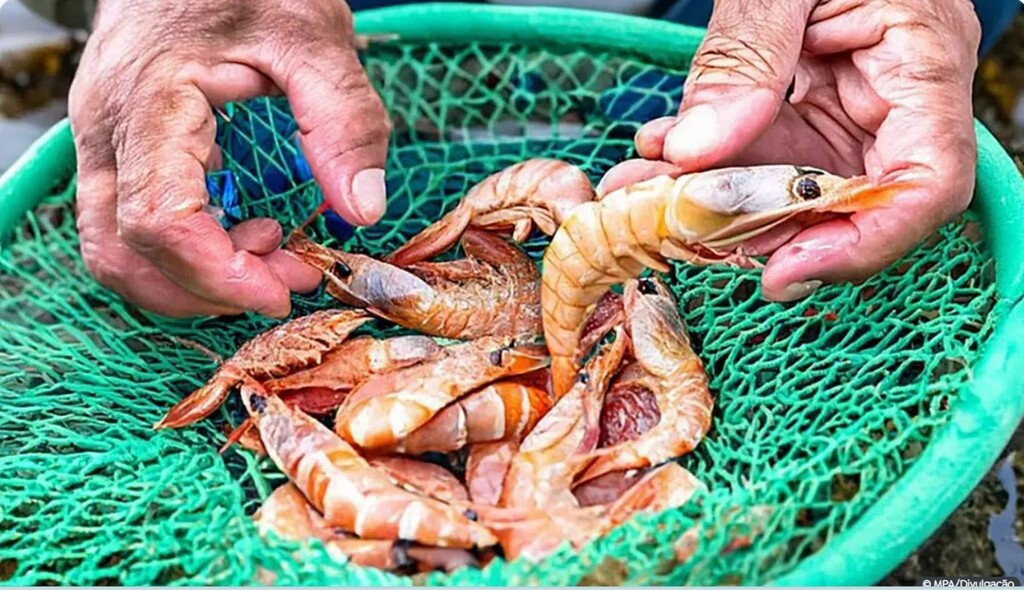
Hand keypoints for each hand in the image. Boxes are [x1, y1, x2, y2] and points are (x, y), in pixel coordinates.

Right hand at [69, 0, 389, 317]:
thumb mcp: (315, 36)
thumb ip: (344, 120)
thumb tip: (363, 208)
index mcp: (150, 100)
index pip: (158, 219)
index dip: (217, 273)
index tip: (282, 291)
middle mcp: (108, 129)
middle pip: (126, 250)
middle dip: (211, 285)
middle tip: (290, 276)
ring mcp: (103, 141)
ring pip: (115, 250)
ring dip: (191, 278)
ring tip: (269, 254)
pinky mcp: (118, 149)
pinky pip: (129, 226)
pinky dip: (185, 252)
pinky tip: (244, 234)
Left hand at [600, 0, 980, 300]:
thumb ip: (747, 55)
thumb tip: (699, 149)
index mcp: (923, 59)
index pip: (926, 183)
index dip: (862, 244)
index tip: (782, 272)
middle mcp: (894, 99)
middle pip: (845, 202)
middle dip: (755, 227)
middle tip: (674, 228)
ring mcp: (849, 108)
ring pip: (789, 187)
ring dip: (712, 201)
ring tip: (640, 193)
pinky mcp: (808, 108)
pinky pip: (762, 156)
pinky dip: (707, 166)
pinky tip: (656, 158)